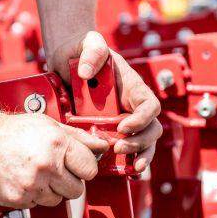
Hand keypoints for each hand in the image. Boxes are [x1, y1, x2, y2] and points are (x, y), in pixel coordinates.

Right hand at [0, 109, 108, 207]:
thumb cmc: (15, 130)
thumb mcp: (50, 125)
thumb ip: (79, 138)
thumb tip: (103, 146)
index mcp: (58, 145)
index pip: (90, 169)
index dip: (84, 167)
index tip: (76, 164)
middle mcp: (47, 166)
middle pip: (77, 189)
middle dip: (69, 181)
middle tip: (54, 169)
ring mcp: (32, 185)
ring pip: (57, 200)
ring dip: (50, 190)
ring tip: (36, 173)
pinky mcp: (18, 199)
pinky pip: (37, 205)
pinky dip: (32, 196)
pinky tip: (23, 179)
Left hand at [48, 31, 162, 171]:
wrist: (66, 62)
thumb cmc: (81, 50)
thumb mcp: (87, 43)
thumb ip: (92, 50)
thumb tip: (86, 73)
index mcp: (132, 87)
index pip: (150, 105)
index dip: (142, 119)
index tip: (123, 127)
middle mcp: (131, 106)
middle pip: (151, 129)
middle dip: (140, 143)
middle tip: (120, 149)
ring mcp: (122, 121)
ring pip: (143, 144)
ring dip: (139, 157)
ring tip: (130, 169)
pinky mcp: (108, 132)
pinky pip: (125, 151)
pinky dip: (127, 164)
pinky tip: (124, 174)